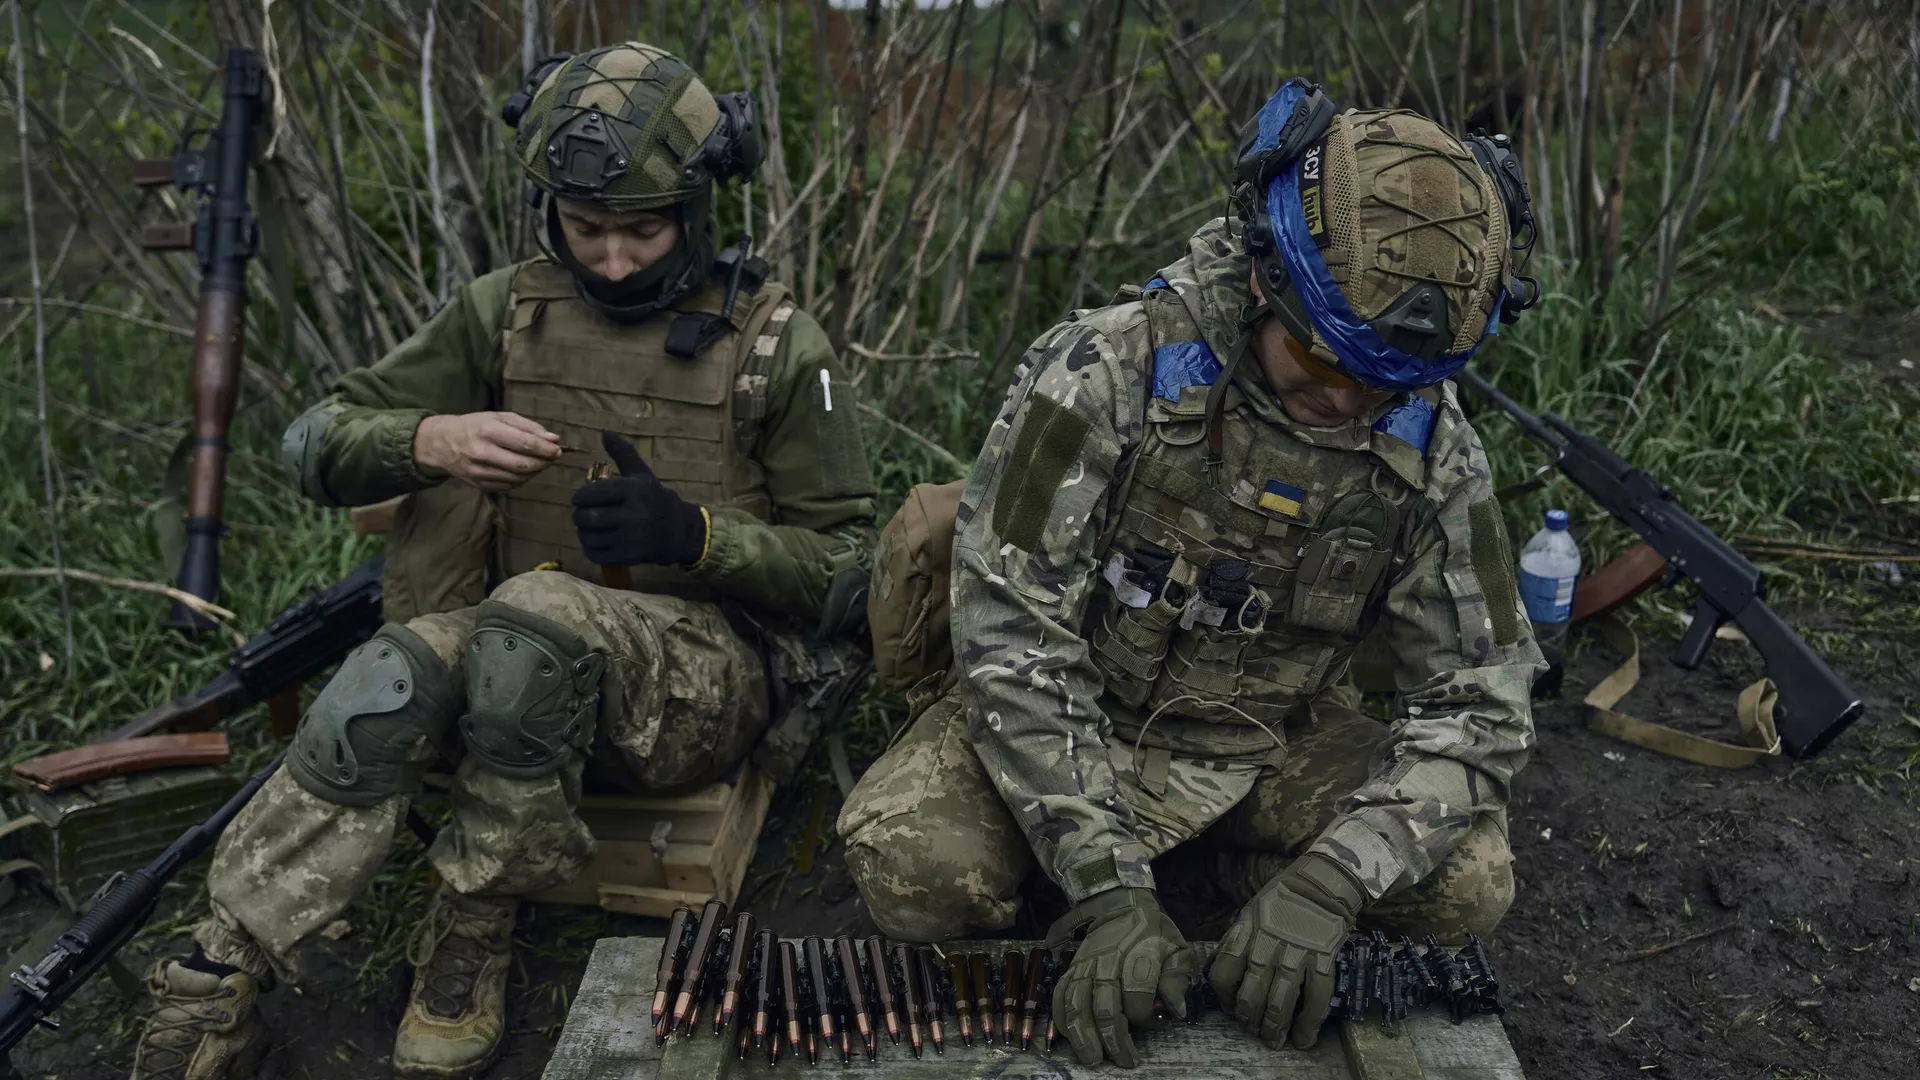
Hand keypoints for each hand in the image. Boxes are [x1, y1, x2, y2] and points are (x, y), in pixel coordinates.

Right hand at [413, 411, 559, 490]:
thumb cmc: (474, 426)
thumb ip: (527, 426)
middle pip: (525, 465)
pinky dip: (522, 479)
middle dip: (544, 462)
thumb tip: (553, 439)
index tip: (558, 450)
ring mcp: (480, 472)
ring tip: (539, 462)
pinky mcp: (480, 485)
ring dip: (535, 471)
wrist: (441, 443)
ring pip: (519, 478)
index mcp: (488, 431)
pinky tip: (523, 470)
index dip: (546, 449)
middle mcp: (483, 453)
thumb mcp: (499, 417)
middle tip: (551, 457)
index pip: (526, 444)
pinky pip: (510, 486)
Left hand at [570, 430, 708, 566]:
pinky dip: (590, 548)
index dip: (580, 497)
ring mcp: (631, 537)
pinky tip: (596, 542)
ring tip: (588, 529)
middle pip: (588, 517)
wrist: (681, 531)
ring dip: (583, 533)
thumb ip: (623, 453)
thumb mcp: (642, 474)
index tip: (580, 499)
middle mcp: (633, 514)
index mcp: (633, 490)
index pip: (593, 493)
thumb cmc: (656, 500)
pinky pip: (597, 554)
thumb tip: (604, 431)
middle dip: (579, 516)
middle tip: (581, 515)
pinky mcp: (629, 556)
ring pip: (590, 537)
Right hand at [1046, 888, 1194, 1067]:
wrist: (1121, 905)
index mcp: (1139, 955)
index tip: (1154, 1022)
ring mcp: (1085, 965)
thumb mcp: (1178, 948)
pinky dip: (1061, 1016)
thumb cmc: (1155, 932)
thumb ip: (1178, 978)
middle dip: (1113, 1037)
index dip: (1145, 1016)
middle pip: (1105, 1005)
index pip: (1137, 994)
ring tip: (1091, 1058)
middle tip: (1123, 1061)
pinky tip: (1069, 1036)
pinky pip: (1059, 993)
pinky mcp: (1071, 968)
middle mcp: (1107, 961)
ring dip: (1083, 1034)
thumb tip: (1174, 1008)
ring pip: (1077, 1002)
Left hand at [1207, 852, 1362, 1049]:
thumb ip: (1233, 943)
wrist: (1321, 884)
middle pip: (1251, 992)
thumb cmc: (1280, 901)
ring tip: (1273, 1040)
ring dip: (1275, 1026)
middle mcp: (1268, 944)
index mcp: (1245, 932)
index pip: (1223, 972)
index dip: (1224, 997)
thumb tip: (1213, 972)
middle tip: (1253, 1030)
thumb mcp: (1248, 914)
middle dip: (1249, 1019)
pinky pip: (1317, 998)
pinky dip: (1309, 1023)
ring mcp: (1297, 953)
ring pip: (1281, 1000)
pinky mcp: (1324, 959)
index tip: (1230, 1009)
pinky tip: (1303, 1037)